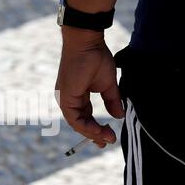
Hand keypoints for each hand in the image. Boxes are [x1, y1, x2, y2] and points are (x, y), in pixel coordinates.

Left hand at [55, 26, 124, 147]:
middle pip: (80, 123)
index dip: (96, 128)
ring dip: (91, 133)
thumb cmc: (96, 57)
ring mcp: (65, 99)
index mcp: (77, 96)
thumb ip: (112, 100)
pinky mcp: (65, 97)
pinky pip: (74, 118)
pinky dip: (86, 127)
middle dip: (94, 135)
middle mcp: (69, 99)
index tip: (108, 136)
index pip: (85, 117)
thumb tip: (119, 115)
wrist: (87, 42)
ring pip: (77, 123)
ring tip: (106, 138)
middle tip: (108, 142)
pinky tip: (98, 131)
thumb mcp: (108, 84)